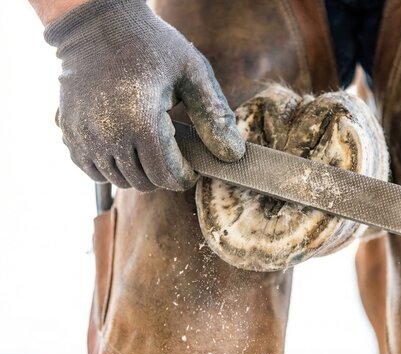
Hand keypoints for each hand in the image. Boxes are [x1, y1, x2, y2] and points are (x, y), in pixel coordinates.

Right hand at [45, 0, 244, 190]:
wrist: (98, 24)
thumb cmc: (152, 45)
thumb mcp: (193, 72)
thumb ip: (215, 115)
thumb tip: (233, 156)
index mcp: (142, 121)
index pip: (167, 176)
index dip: (184, 177)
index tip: (192, 167)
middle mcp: (108, 134)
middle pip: (144, 182)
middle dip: (164, 174)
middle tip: (173, 151)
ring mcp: (83, 136)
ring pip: (118, 181)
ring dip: (139, 171)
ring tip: (150, 145)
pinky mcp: (68, 133)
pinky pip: (93, 172)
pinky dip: (111, 168)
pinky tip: (125, 146)